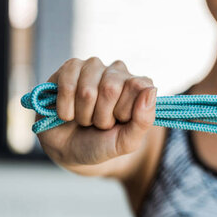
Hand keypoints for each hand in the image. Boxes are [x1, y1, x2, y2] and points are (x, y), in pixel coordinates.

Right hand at [37, 57, 156, 165]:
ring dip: (83, 114)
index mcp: (140, 86)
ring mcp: (94, 67)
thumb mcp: (127, 142)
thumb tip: (150, 90)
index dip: (124, 112)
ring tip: (85, 119)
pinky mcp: (70, 67)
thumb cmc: (102, 144)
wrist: (69, 149)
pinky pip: (67, 86)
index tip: (119, 122)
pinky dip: (66, 108)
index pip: (138, 87)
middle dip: (102, 116)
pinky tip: (68, 113)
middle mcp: (119, 71)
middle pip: (111, 89)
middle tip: (99, 123)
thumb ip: (144, 120)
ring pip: (87, 90)